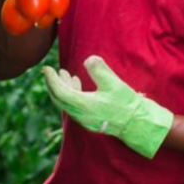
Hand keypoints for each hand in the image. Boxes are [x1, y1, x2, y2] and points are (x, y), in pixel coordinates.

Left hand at [43, 56, 173, 158]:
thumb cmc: (126, 104)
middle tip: (51, 71)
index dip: (51, 79)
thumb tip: (88, 59)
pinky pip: (74, 105)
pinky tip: (78, 84)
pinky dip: (72, 93)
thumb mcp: (114, 84)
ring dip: (63, 88)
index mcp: (83, 105)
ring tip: (65, 74)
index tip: (47, 68)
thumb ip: (99, 70)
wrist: (136, 123)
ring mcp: (85, 119)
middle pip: (59, 98)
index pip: (60, 91)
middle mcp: (80, 114)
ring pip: (66, 102)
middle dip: (53, 84)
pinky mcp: (90, 119)